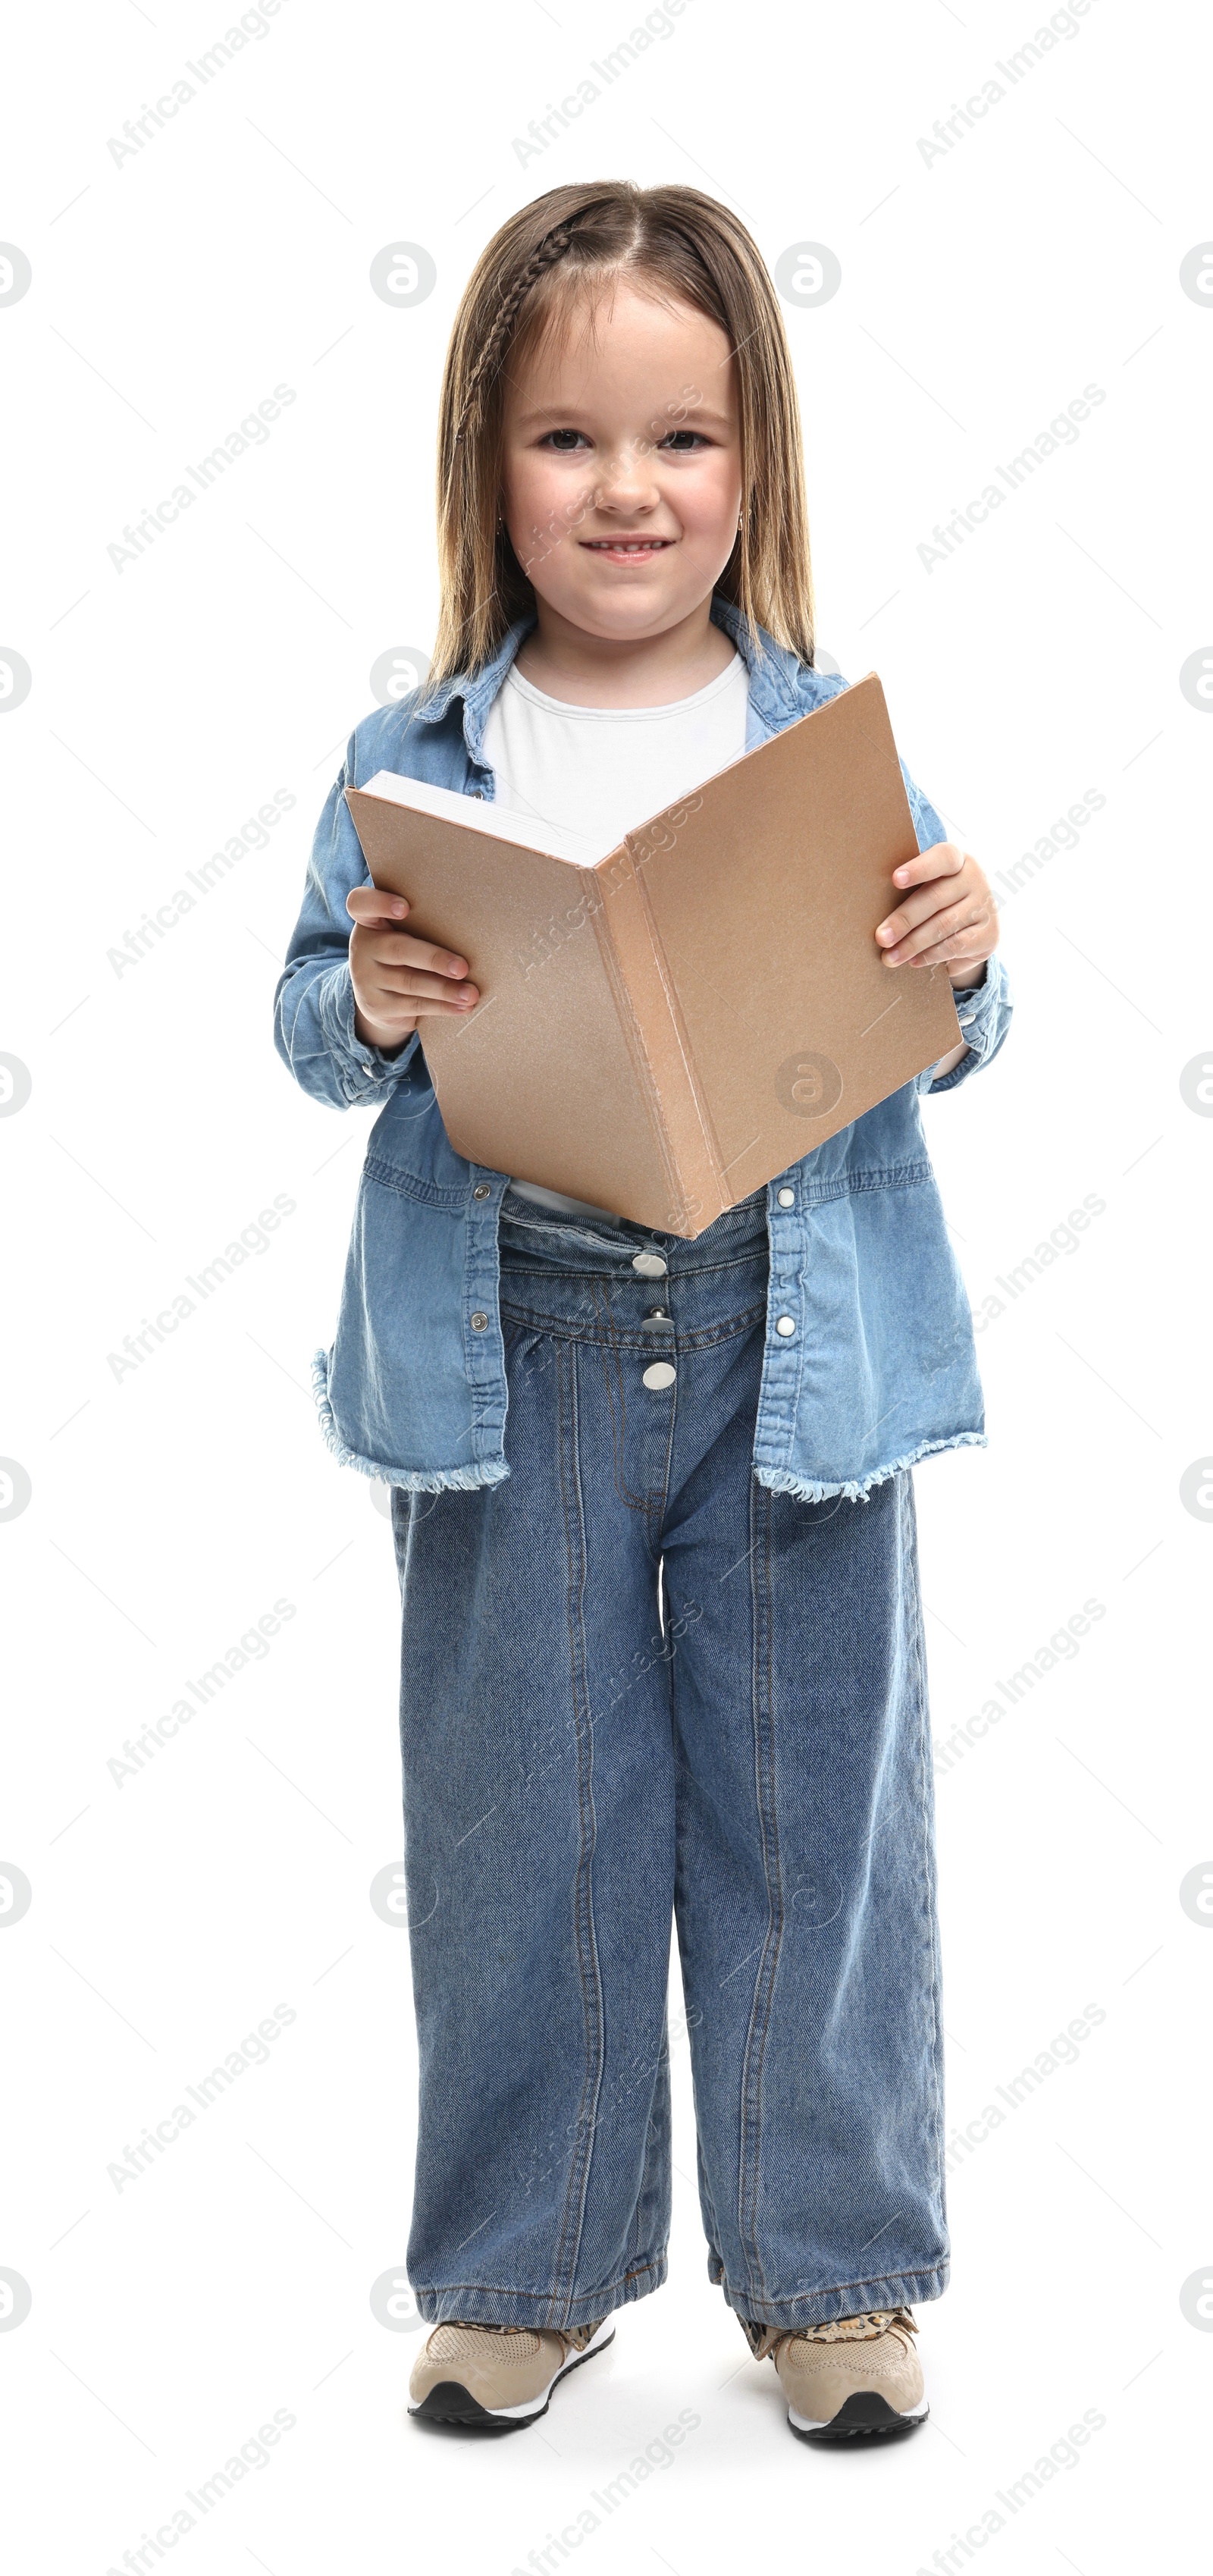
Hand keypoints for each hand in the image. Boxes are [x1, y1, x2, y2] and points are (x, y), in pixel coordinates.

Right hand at [346, 886, 478, 1051]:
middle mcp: (362, 947)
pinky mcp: (377, 1005)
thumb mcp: (402, 934)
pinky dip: (442, 1007)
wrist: (379, 997)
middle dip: (433, 959)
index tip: (404, 908)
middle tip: (463, 968)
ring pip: (409, 982)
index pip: (360, 904)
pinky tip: (462, 1007)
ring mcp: (365, 978)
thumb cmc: (403, 953)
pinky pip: (413, 1005)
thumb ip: (422, 924)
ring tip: (471, 993)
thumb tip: (472, 929)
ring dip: (445, 989)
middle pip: (397, 949)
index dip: (379, 903)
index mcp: (369, 921)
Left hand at [874, 843, 998, 986]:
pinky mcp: (989, 934)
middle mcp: (974, 878)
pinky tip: (913, 961)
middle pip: (935, 898)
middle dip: (904, 920)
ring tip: (889, 957)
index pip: (942, 858)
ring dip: (912, 944)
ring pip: (943, 925)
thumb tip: (871, 910)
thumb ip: (909, 889)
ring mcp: (985, 906)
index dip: (919, 868)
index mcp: (957, 859)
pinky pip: (955, 945)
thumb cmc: (936, 902)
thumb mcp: (926, 888)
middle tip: (881, 937)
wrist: (972, 928)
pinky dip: (931, 955)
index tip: (895, 879)